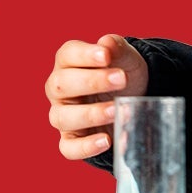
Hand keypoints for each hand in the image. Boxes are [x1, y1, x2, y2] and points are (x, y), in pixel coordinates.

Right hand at [45, 34, 148, 160]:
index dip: (85, 55)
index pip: (67, 55)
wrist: (133, 98)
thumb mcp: (126, 58)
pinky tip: (107, 140)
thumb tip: (106, 44)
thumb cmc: (121, 73)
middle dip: (91, 82)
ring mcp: (62, 115)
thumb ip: (117, 48)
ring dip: (90, 114)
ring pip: (63, 117)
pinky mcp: (71, 141)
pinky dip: (86, 147)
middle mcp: (58, 89)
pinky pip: (68, 148)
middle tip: (121, 80)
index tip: (106, 56)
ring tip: (116, 110)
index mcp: (68, 63)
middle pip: (61, 85)